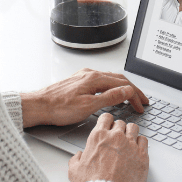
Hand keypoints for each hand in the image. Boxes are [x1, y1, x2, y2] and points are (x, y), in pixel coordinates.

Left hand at [21, 68, 148, 127]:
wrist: (39, 106)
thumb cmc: (59, 108)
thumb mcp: (88, 106)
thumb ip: (109, 97)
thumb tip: (127, 91)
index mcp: (95, 78)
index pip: (123, 84)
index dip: (135, 95)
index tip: (141, 105)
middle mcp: (90, 74)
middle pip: (118, 79)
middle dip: (133, 90)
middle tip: (142, 101)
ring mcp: (84, 76)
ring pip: (110, 79)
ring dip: (123, 87)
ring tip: (131, 97)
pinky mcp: (78, 81)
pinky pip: (101, 80)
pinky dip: (112, 86)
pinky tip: (111, 92)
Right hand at [68, 112, 148, 181]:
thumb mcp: (75, 170)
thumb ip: (76, 159)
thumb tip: (78, 156)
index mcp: (99, 137)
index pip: (106, 117)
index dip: (107, 122)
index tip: (108, 126)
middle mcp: (116, 137)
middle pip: (120, 123)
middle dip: (118, 129)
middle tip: (117, 139)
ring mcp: (130, 144)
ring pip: (133, 128)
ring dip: (130, 133)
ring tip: (128, 142)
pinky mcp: (142, 155)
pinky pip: (144, 140)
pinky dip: (140, 143)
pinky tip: (137, 149)